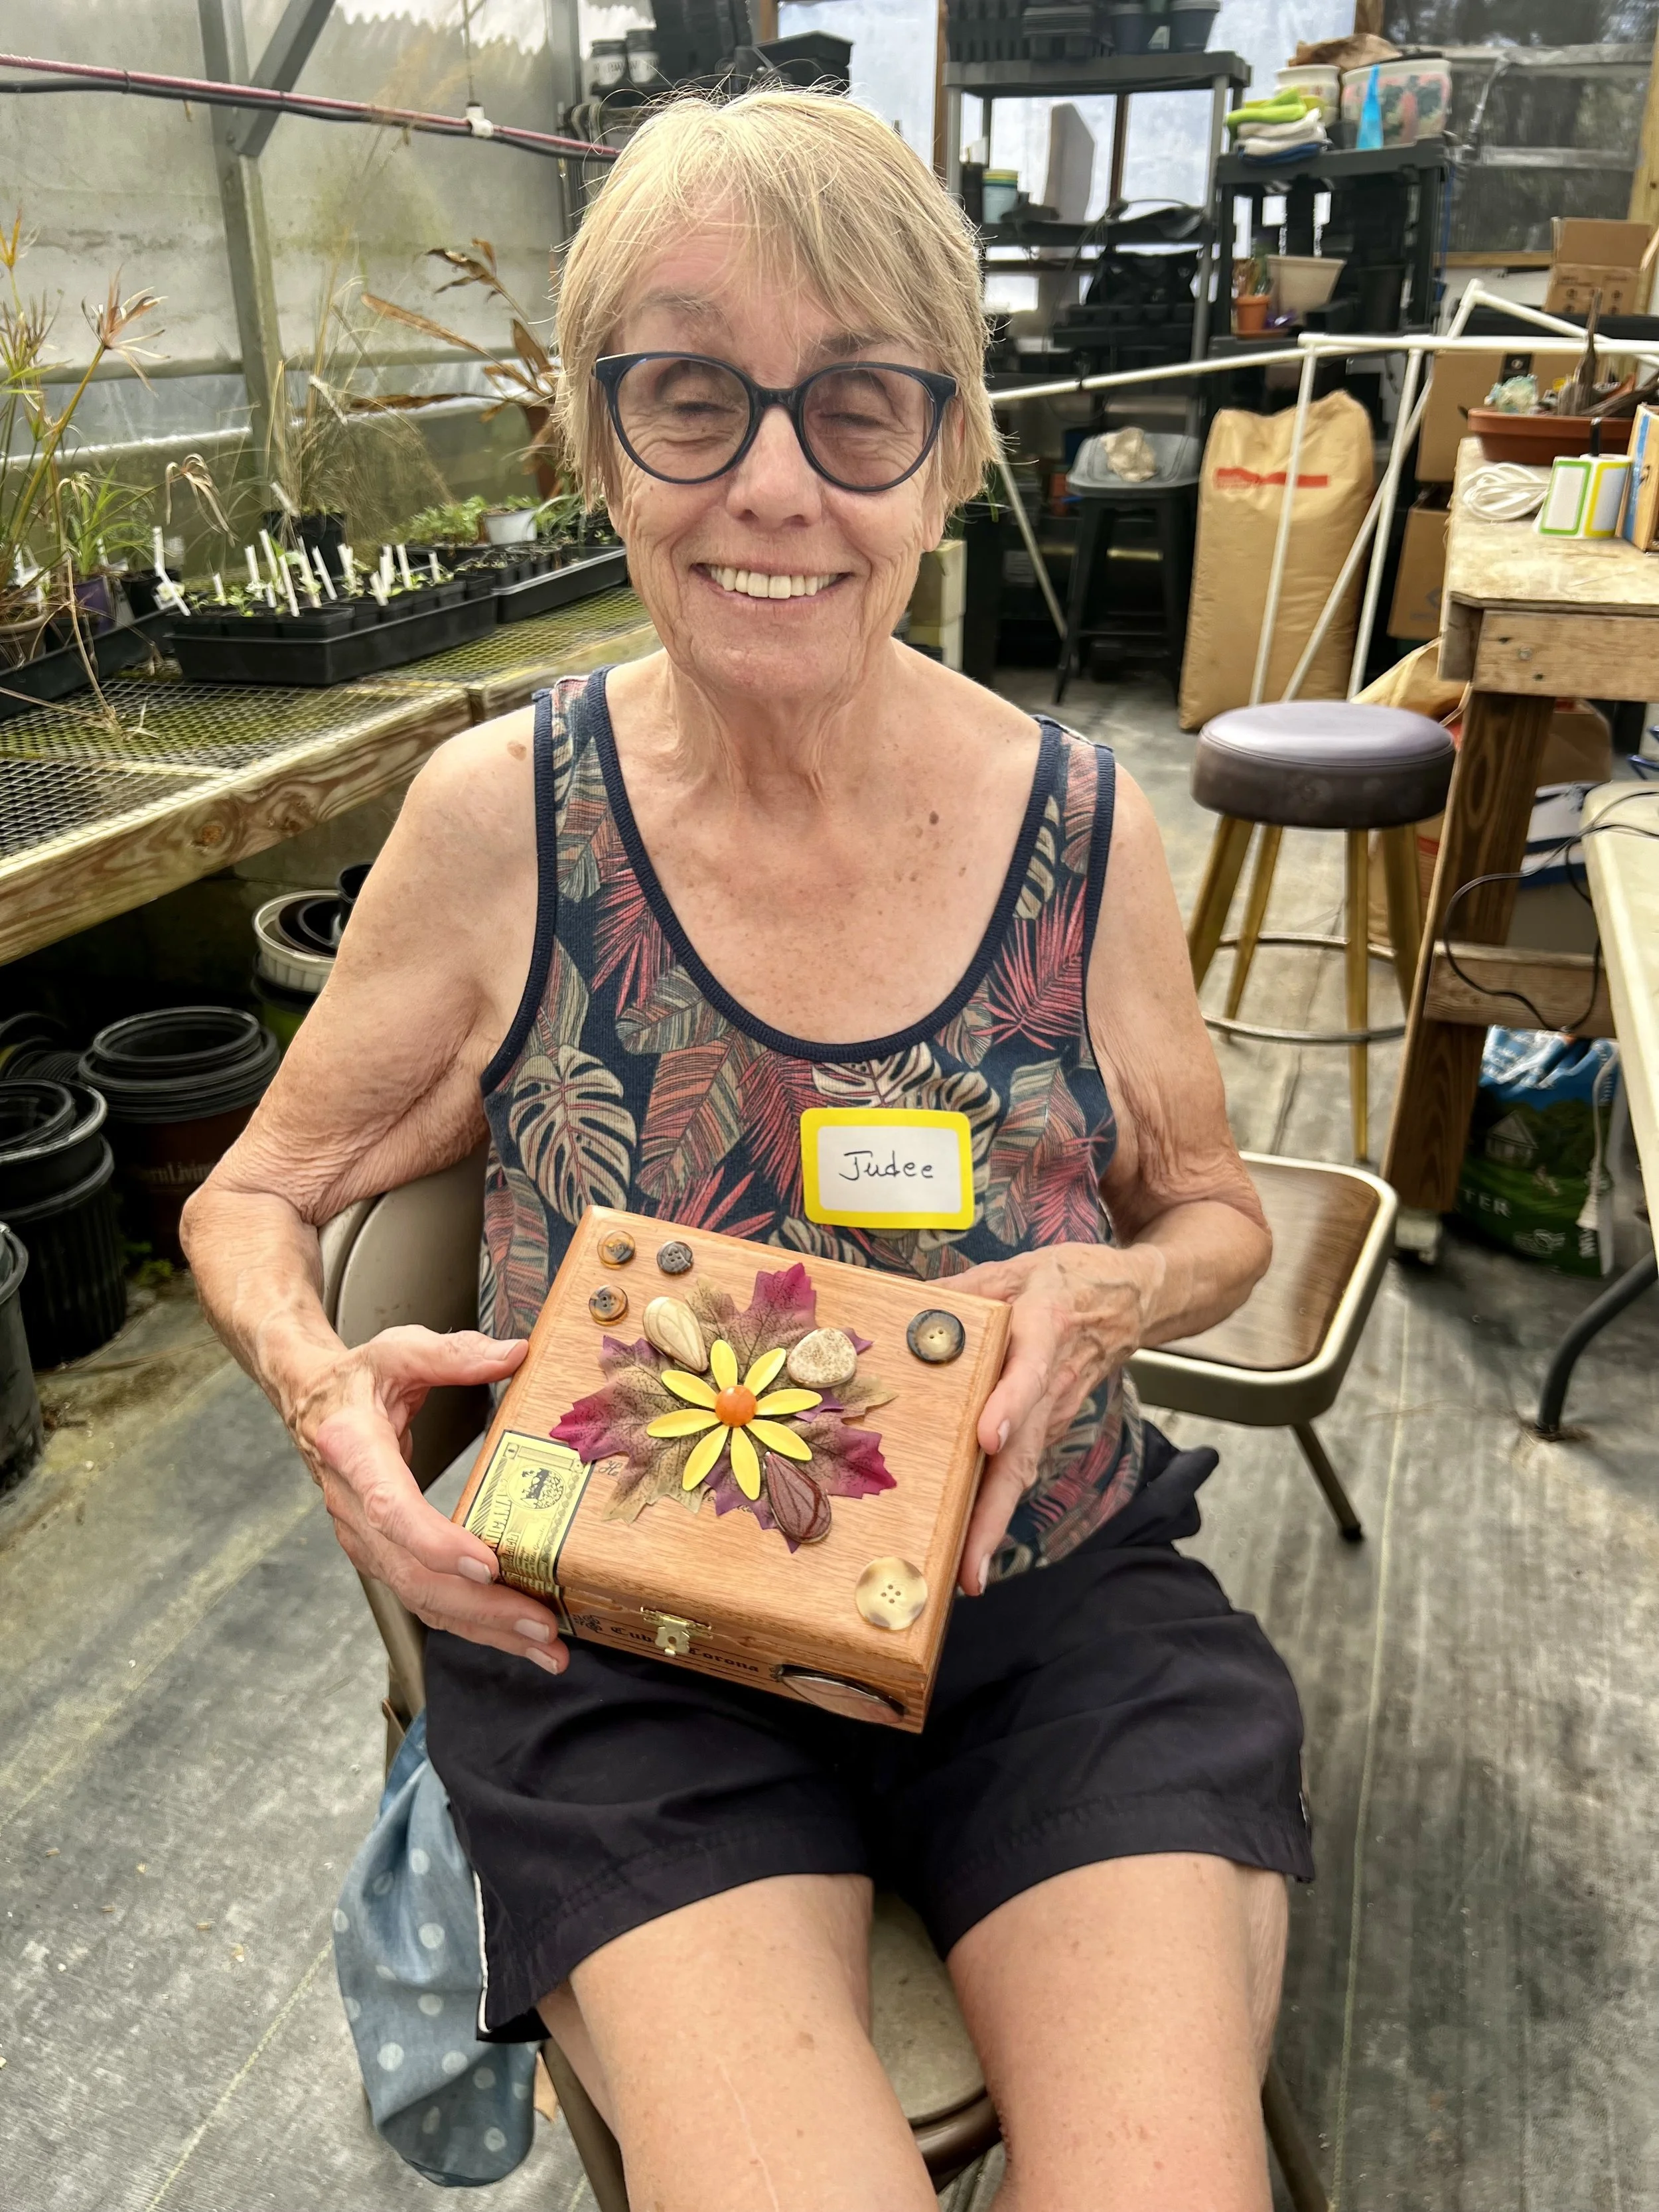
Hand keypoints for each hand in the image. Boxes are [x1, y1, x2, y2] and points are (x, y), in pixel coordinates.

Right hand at [291, 1326, 568, 1672]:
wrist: (310, 1402)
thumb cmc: (357, 1378)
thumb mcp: (399, 1350)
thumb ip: (455, 1353)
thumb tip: (515, 1353)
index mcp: (353, 1450)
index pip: (391, 1508)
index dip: (436, 1543)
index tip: (488, 1565)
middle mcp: (353, 1506)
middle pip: (412, 1574)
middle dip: (479, 1608)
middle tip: (541, 1626)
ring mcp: (364, 1538)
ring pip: (419, 1597)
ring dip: (483, 1628)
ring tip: (544, 1648)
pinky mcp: (381, 1554)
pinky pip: (423, 1597)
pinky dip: (469, 1621)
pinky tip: (513, 1636)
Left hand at [948, 1244, 1157, 1597]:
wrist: (1132, 1297)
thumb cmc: (1066, 1278)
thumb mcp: (1014, 1268)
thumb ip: (961, 1288)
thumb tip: (906, 1305)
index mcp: (1046, 1326)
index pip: (1028, 1369)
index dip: (1010, 1405)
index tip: (989, 1438)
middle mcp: (1052, 1379)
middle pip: (1024, 1450)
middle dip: (995, 1510)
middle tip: (970, 1565)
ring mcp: (1053, 1409)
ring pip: (1022, 1470)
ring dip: (994, 1522)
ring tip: (965, 1574)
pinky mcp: (1048, 1424)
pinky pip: (1020, 1467)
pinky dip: (996, 1506)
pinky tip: (970, 1544)